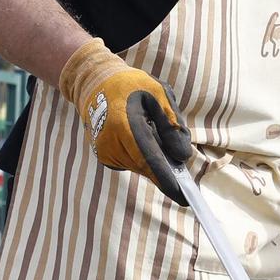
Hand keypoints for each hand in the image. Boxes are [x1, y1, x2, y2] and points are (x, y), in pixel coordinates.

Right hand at [58, 38, 193, 204]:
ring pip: (140, 167)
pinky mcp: (104, 156)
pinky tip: (145, 141)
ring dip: (155, 160)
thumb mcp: (159, 95)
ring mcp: (105, 152)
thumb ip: (172, 125)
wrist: (97, 84)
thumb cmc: (131, 86)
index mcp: (126, 125)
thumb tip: (182, 156)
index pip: (149, 159)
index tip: (182, 195)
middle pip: (146, 166)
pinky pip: (132, 163)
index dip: (166, 178)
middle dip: (166, 169)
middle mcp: (111, 143)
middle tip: (183, 172)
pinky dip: (143, 158)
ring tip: (158, 139)